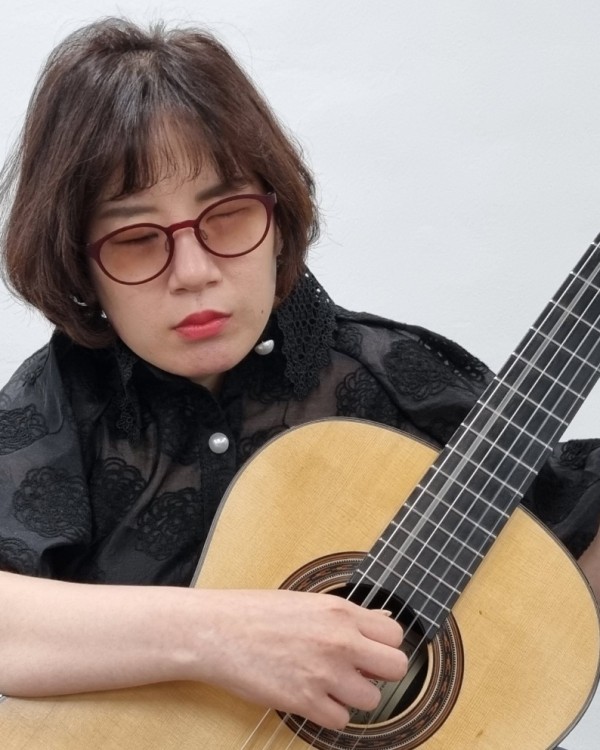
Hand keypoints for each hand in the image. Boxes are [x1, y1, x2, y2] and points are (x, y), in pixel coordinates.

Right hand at [191, 589, 407, 728]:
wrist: (218, 631)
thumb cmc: (256, 613)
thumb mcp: (306, 602)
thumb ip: (343, 617)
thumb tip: (377, 626)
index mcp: (340, 611)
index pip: (395, 635)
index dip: (384, 646)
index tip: (369, 651)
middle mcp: (340, 641)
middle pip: (397, 668)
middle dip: (381, 674)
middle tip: (358, 672)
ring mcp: (324, 672)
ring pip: (371, 700)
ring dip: (352, 696)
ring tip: (328, 685)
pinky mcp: (305, 701)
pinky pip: (340, 720)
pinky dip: (329, 714)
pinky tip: (312, 698)